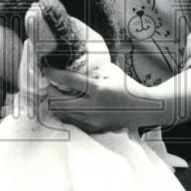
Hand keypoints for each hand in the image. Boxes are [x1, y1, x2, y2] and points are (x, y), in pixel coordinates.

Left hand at [43, 61, 169, 133]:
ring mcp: (93, 121)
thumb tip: (67, 61)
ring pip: (61, 114)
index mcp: (100, 90)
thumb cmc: (126, 86)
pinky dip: (64, 113)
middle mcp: (95, 108)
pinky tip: (64, 104)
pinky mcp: (94, 130)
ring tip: (54, 93)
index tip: (45, 68)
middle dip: (50, 91)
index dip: (53, 73)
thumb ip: (91, 68)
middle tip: (48, 83)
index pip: (68, 80)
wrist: (145, 109)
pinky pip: (70, 122)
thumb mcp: (111, 71)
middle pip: (59, 102)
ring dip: (54, 103)